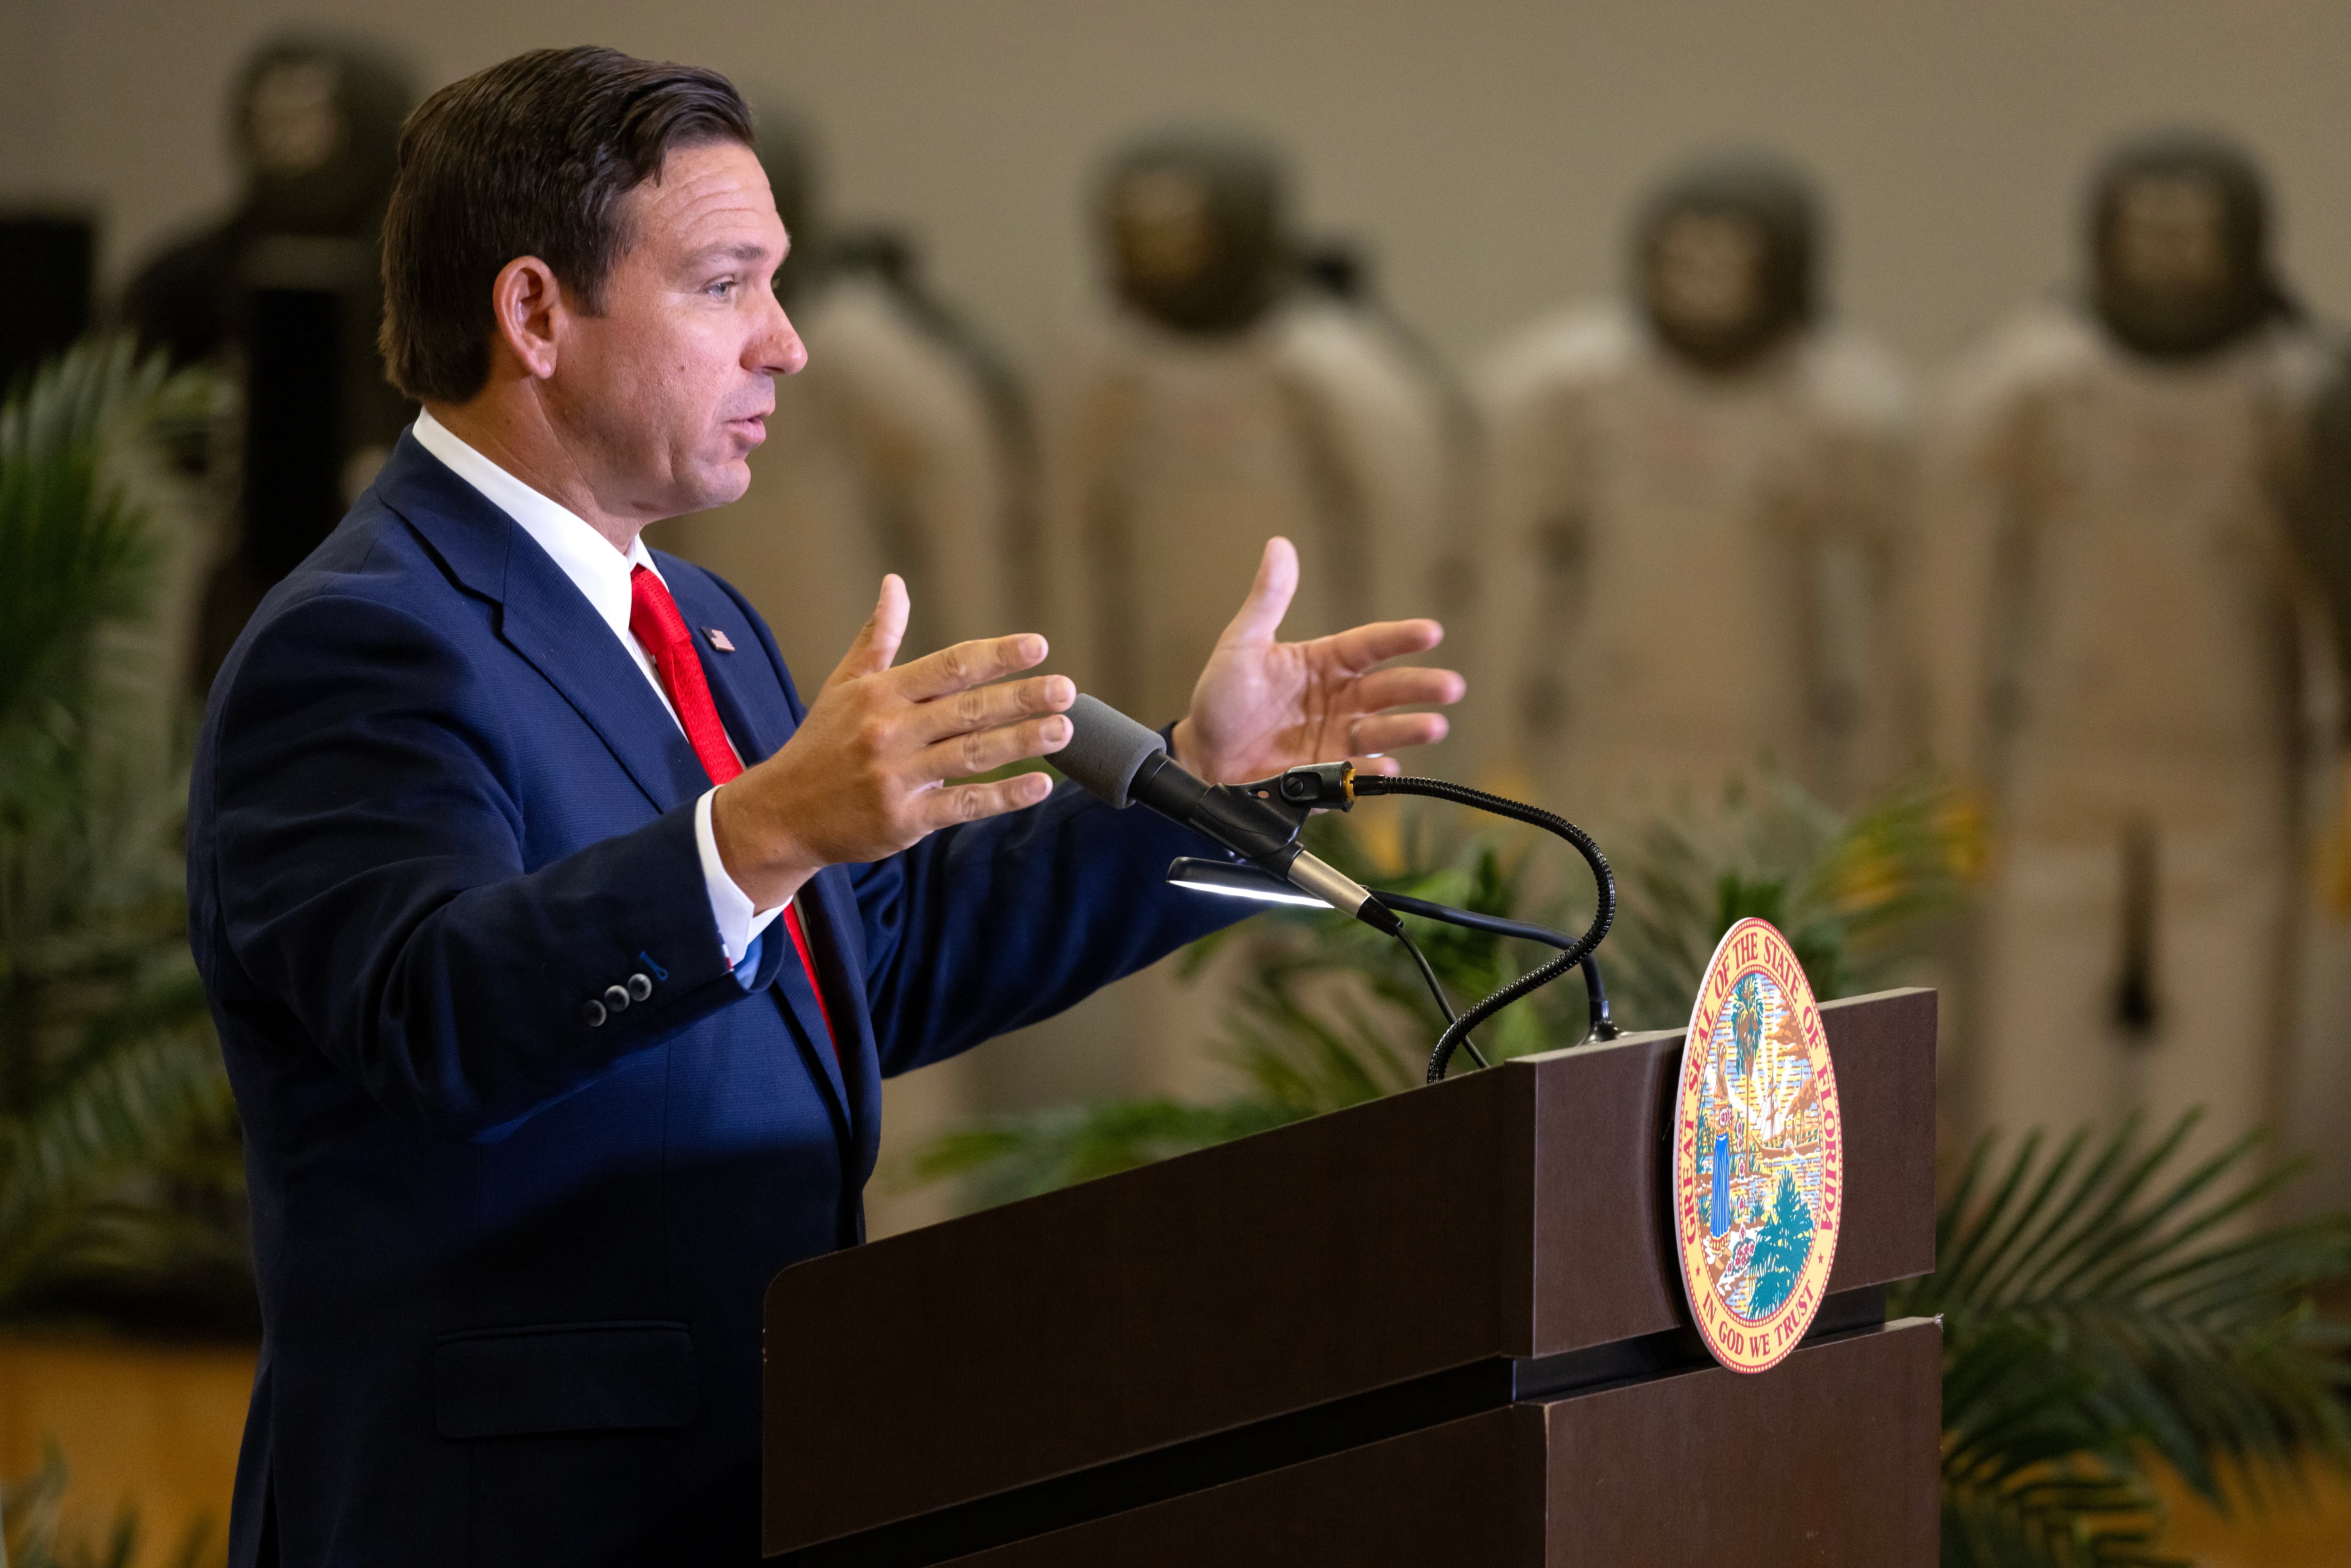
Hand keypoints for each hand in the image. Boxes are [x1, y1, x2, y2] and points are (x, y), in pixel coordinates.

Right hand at [711, 575, 1072, 908]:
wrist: (781, 815)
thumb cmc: (821, 745)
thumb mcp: (843, 685)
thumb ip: (878, 636)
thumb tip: (895, 583)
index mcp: (880, 694)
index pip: (948, 666)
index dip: (995, 655)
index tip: (1037, 646)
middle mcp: (889, 731)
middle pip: (967, 709)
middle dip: (1021, 697)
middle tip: (1066, 689)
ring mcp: (897, 777)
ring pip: (971, 755)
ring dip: (1022, 742)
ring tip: (1064, 730)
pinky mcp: (904, 819)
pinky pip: (963, 804)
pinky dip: (1004, 796)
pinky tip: (1040, 784)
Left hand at [1171, 537, 1463, 784]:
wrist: (1202, 755)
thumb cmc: (1223, 698)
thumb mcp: (1243, 644)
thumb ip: (1268, 600)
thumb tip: (1279, 544)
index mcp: (1324, 664)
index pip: (1370, 646)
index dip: (1399, 639)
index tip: (1431, 632)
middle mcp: (1339, 700)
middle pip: (1387, 690)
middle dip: (1420, 687)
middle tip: (1452, 686)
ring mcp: (1334, 738)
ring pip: (1380, 731)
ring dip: (1408, 729)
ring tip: (1435, 726)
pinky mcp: (1324, 774)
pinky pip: (1353, 772)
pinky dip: (1371, 771)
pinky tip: (1387, 767)